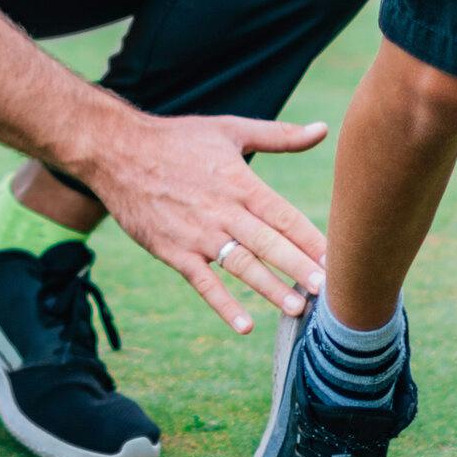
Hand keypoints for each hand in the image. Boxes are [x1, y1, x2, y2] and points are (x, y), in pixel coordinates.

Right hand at [82, 111, 331, 333]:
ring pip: (240, 266)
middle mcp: (222, 210)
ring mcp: (197, 234)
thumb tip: (323, 130)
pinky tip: (245, 326)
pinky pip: (203, 282)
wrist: (117, 152)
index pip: (283, 215)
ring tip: (297, 308)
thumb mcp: (230, 130)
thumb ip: (279, 135)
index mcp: (239, 182)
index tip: (340, 257)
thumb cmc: (178, 140)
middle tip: (329, 291)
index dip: (311, 238)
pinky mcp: (173, 251)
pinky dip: (223, 305)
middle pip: (268, 244)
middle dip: (299, 268)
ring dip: (269, 288)